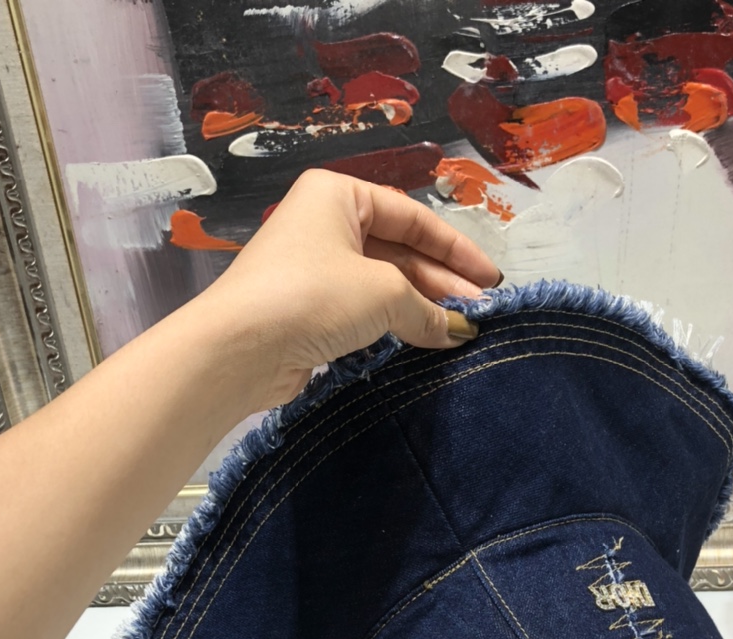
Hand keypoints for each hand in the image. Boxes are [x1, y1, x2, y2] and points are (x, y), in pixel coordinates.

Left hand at [186, 169, 500, 412]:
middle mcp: (325, 224)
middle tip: (480, 311)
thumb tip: (460, 332)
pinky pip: (364, 310)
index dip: (456, 249)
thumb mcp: (385, 293)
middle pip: (400, 250)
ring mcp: (315, 269)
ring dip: (423, 306)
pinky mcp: (309, 310)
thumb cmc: (314, 296)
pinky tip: (425, 341)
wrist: (241, 348)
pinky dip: (396, 324)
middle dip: (443, 282)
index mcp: (338, 196)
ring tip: (460, 330)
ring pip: (384, 282)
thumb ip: (429, 310)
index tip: (491, 279)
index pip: (412, 216)